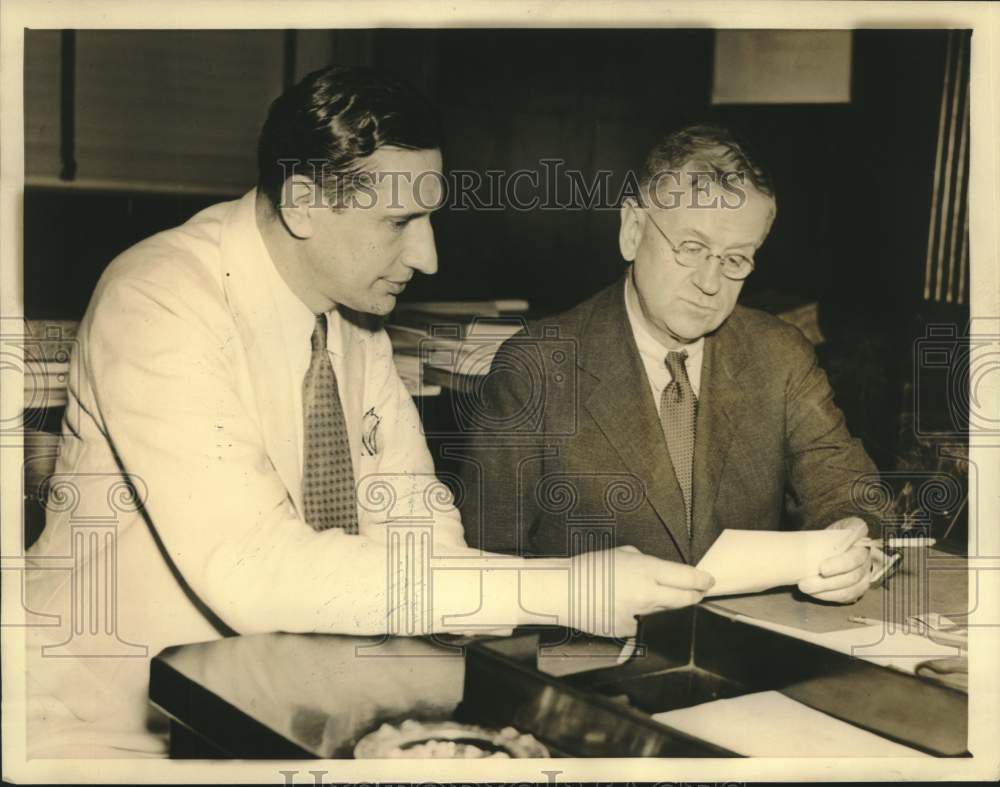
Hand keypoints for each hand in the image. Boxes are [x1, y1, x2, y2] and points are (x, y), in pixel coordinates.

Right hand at [575, 545, 714, 637]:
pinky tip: (628, 608)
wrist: (564, 591)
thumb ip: (647, 562)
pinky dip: (645, 618)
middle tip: (696, 591)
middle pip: (686, 600)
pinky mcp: (630, 632)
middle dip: (694, 595)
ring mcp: (640, 616)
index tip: (708, 581)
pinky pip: (648, 625)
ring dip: (668, 606)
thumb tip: (663, 572)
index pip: (688, 578)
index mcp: (646, 570)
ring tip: (652, 596)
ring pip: (669, 613)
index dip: (702, 580)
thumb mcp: (622, 553)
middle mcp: (647, 594)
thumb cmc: (589, 569)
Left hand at [797, 517, 871, 602]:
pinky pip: (846, 597)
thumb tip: (798, 545)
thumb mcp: (827, 529)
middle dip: (827, 583)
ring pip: (850, 590)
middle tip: (803, 584)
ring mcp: (864, 575)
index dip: (840, 565)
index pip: (855, 556)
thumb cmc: (828, 535)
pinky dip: (829, 596)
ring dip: (826, 592)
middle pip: (852, 576)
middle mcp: (867, 559)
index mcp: (860, 542)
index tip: (822, 569)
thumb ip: (822, 536)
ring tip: (805, 589)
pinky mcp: (858, 587)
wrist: (834, 542)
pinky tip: (814, 594)